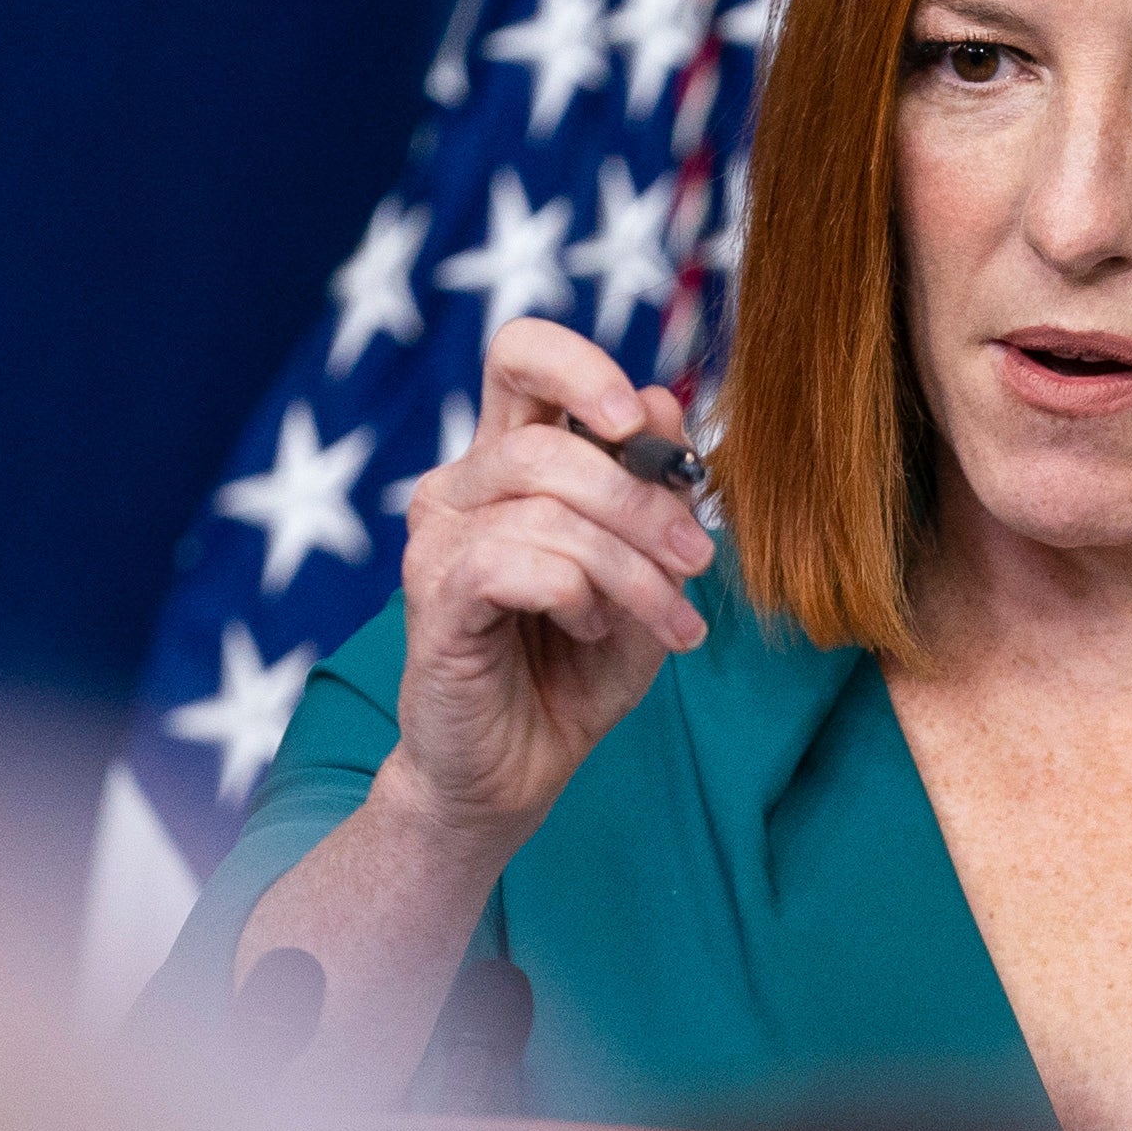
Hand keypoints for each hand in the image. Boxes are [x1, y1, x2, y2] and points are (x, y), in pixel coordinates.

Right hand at [381, 318, 718, 857]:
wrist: (516, 772)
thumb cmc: (574, 668)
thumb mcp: (644, 573)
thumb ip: (653, 491)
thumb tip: (663, 401)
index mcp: (510, 462)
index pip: (520, 358)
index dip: (580, 366)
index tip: (640, 422)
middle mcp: (462, 487)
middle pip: (548, 442)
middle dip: (642, 502)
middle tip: (698, 560)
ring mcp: (439, 540)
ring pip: (545, 506)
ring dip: (628, 566)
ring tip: (664, 620)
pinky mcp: (433, 597)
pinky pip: (513, 561)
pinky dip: (576, 592)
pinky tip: (592, 628)